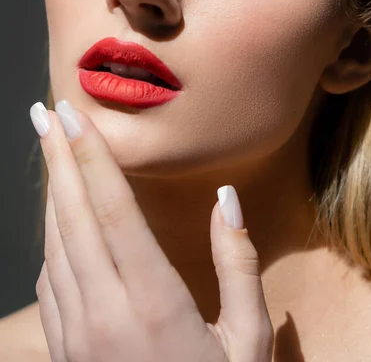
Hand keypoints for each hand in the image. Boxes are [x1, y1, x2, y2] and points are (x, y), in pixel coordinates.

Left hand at [31, 99, 273, 361]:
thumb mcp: (246, 342)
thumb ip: (239, 265)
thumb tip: (229, 199)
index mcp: (152, 303)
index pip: (112, 210)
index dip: (91, 157)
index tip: (73, 116)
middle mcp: (103, 312)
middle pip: (72, 216)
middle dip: (57, 157)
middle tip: (44, 113)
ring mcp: (75, 334)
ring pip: (53, 244)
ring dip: (50, 192)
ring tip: (49, 151)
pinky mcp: (63, 350)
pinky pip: (48, 279)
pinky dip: (49, 238)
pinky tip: (56, 219)